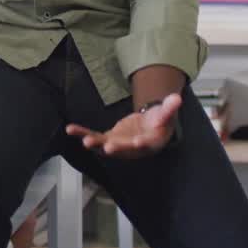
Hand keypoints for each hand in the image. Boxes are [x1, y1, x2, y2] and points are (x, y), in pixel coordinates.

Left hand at [66, 92, 181, 157]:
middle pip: (124, 149)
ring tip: (84, 140)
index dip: (142, 143)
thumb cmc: (160, 121)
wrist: (150, 127)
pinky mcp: (109, 139)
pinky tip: (70, 129)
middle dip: (116, 148)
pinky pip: (94, 137)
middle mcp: (133, 148)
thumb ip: (170, 107)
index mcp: (150, 143)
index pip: (147, 144)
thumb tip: (177, 98)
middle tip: (108, 147)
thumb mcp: (166, 113)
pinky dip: (82, 134)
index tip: (137, 142)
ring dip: (95, 143)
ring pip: (105, 146)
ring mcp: (119, 145)